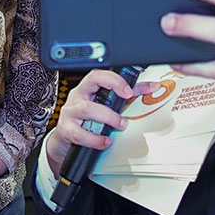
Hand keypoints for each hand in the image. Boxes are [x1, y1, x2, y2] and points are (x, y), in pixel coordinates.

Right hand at [44, 69, 161, 173]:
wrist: (65, 138)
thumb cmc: (87, 119)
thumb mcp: (105, 105)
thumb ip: (126, 96)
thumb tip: (150, 88)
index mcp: (88, 88)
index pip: (100, 74)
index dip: (115, 78)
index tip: (130, 89)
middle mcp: (78, 96)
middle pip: (91, 81)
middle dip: (112, 86)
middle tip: (128, 98)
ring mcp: (70, 111)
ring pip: (87, 108)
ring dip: (108, 116)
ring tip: (120, 124)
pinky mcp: (66, 129)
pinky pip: (80, 133)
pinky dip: (95, 139)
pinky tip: (105, 141)